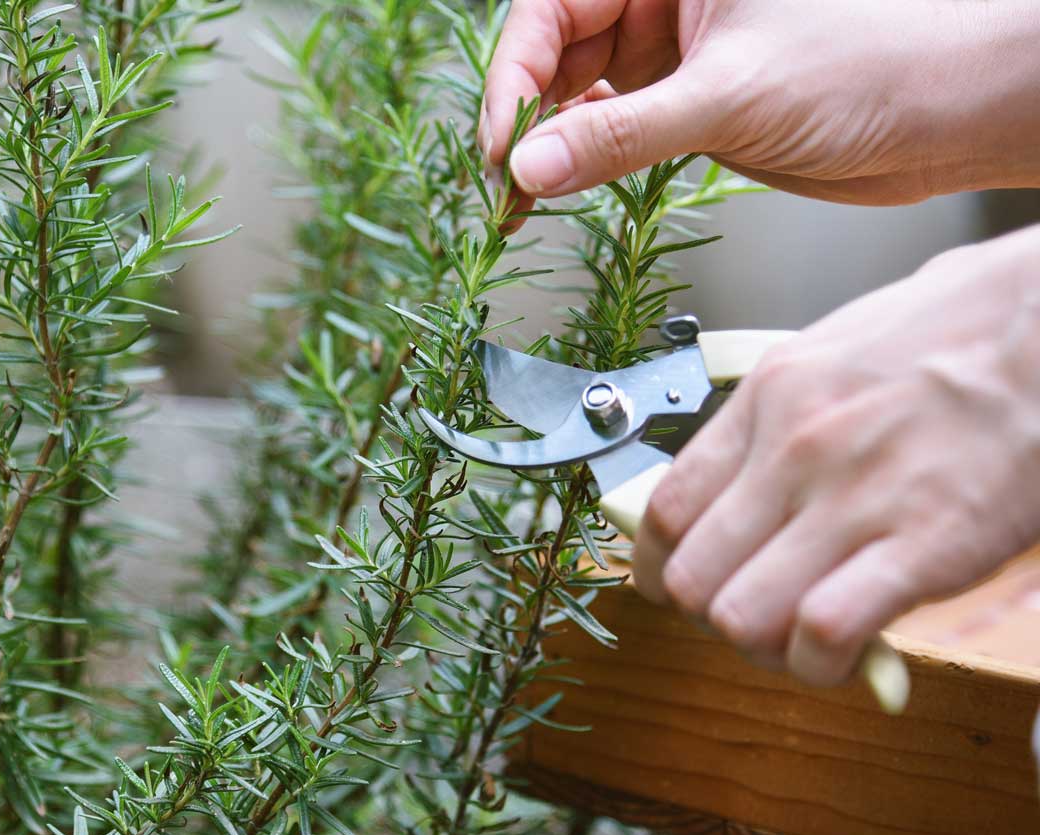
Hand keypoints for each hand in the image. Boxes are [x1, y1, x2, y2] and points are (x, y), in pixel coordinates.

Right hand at [480, 0, 1039, 206]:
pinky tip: (568, 185)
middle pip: (558, 50)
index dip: (515, 74)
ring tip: (526, 196)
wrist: (948, 118)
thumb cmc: (873, 64)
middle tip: (507, 181)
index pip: (554, 7)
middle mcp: (665, 2)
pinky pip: (617, 128)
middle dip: (526, 114)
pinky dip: (589, 160)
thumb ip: (620, 136)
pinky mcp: (693, 104)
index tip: (504, 143)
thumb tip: (531, 165)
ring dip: (551, 144)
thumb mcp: (728, 97)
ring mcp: (677, 54)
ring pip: (582, 93)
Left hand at [631, 224, 1039, 685]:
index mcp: (765, 401)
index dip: (656, 569)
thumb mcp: (827, 356)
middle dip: (711, 616)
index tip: (672, 586)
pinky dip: (822, 661)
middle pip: (693, 579)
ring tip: (799, 637)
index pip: (663, 512)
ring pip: (743, 616)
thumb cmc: (946, 337)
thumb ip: (770, 425)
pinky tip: (843, 651)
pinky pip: (824, 632)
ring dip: (765, 646)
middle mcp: (793, 451)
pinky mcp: (923, 544)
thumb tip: (730, 488)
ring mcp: (853, 499)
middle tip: (752, 613)